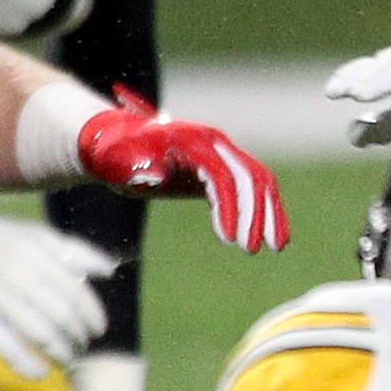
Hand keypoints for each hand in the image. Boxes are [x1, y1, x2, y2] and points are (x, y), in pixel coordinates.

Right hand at [0, 191, 114, 379]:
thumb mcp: (37, 232)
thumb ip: (74, 250)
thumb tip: (109, 270)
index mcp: (34, 253)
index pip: (75, 291)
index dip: (92, 314)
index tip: (100, 327)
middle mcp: (17, 275)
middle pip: (61, 314)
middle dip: (79, 334)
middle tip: (85, 342)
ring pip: (39, 334)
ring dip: (61, 351)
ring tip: (70, 356)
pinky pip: (7, 349)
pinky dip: (26, 365)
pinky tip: (41, 372)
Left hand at [74, 91, 287, 249]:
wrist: (115, 142)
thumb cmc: (114, 154)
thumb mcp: (118, 161)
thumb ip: (135, 167)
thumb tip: (152, 176)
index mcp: (191, 141)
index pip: (220, 175)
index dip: (228, 207)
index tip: (229, 240)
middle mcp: (213, 143)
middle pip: (249, 177)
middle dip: (255, 214)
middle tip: (251, 250)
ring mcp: (220, 154)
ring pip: (258, 181)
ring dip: (269, 213)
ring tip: (276, 248)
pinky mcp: (219, 168)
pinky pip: (251, 187)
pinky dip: (262, 209)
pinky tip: (271, 236)